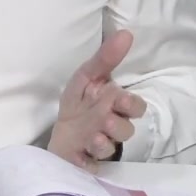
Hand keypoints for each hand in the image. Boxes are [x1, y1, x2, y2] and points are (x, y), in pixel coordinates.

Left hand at [47, 30, 146, 171]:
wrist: (59, 134)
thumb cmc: (77, 104)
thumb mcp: (86, 77)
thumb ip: (106, 58)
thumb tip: (126, 33)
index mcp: (115, 106)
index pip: (136, 107)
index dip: (130, 105)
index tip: (118, 99)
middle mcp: (113, 126)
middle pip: (127, 129)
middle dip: (118, 124)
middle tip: (105, 118)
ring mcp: (103, 145)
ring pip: (112, 146)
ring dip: (103, 140)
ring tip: (93, 134)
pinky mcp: (90, 161)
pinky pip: (96, 162)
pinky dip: (91, 156)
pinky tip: (85, 149)